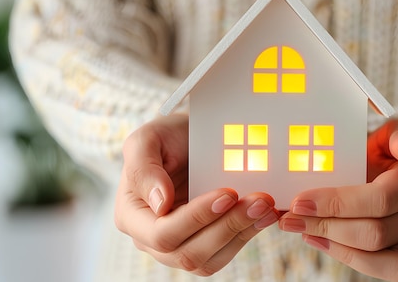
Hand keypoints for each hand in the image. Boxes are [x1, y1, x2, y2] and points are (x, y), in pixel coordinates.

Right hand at [114, 113, 278, 275]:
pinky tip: (265, 214)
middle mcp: (150, 239)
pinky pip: (224, 253)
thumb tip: (160, 204)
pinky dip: (247, 235)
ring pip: (209, 260)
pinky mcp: (203, 244)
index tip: (228, 193)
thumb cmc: (165, 137)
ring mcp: (178, 246)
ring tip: (266, 206)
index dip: (197, 218)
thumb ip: (143, 168)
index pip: (162, 233)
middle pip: (188, 253)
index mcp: (132, 216)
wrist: (187, 138)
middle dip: (228, 227)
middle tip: (259, 200)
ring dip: (242, 233)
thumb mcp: (147, 139)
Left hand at [278, 118, 397, 281]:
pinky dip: (348, 257)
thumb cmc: (378, 151)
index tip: (299, 200)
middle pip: (374, 229)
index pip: (381, 198)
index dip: (338, 203)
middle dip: (324, 222)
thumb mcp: (385, 134)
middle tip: (291, 214)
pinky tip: (320, 240)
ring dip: (332, 241)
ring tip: (300, 227)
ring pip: (377, 250)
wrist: (383, 168)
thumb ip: (397, 133)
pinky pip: (388, 269)